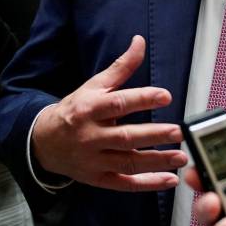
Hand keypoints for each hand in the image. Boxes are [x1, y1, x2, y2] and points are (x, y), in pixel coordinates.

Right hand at [31, 35, 185, 190]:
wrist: (44, 142)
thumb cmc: (76, 109)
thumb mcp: (94, 86)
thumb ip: (120, 67)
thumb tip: (140, 41)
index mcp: (89, 109)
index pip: (118, 104)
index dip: (142, 99)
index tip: (165, 95)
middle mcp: (90, 136)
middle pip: (125, 137)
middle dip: (153, 135)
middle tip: (179, 131)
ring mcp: (93, 160)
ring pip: (127, 163)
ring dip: (157, 161)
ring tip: (182, 156)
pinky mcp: (98, 179)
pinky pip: (124, 184)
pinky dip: (147, 184)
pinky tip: (169, 180)